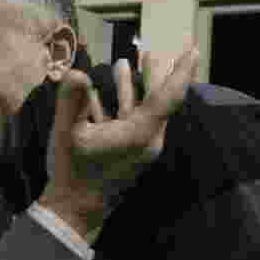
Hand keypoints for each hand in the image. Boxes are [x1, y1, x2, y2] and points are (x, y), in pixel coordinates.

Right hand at [38, 48, 198, 237]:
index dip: (182, 71)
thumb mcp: (67, 134)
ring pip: (142, 110)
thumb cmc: (73, 172)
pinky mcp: (127, 153)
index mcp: (140, 133)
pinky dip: (120, 104)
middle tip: (153, 51)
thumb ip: (72, 101)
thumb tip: (76, 72)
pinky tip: (100, 90)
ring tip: (126, 63)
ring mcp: (139, 148)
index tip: (193, 49)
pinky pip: (130, 121)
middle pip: (159, 100)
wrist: (75, 210)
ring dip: (133, 88)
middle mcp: (147, 140)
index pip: (169, 96)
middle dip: (155, 74)